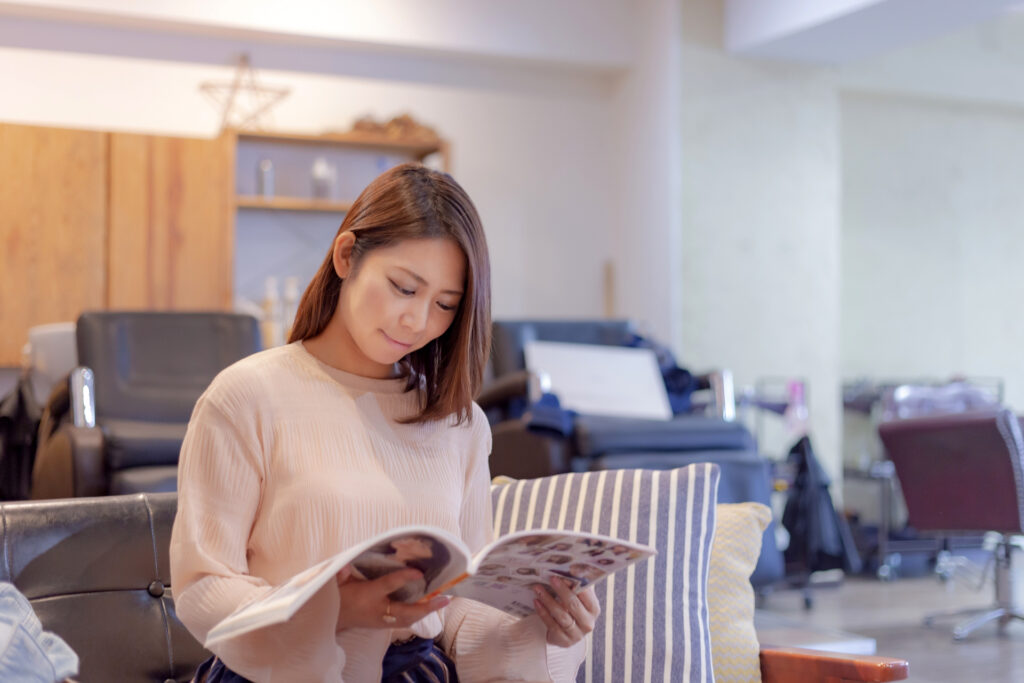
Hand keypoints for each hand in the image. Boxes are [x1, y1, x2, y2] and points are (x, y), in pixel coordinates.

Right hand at [335, 566, 449, 631]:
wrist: (334, 620)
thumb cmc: (339, 597)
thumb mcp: (339, 582)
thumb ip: (341, 572)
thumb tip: (342, 565)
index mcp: (368, 595)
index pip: (389, 585)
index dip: (404, 578)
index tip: (419, 572)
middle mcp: (378, 611)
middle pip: (406, 611)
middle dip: (426, 606)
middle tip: (445, 598)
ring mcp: (383, 621)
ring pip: (408, 619)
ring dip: (426, 612)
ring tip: (443, 602)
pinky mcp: (385, 626)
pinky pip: (405, 622)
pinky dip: (419, 615)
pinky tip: (431, 608)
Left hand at [532, 577, 599, 646]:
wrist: (566, 632)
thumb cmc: (571, 608)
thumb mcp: (576, 597)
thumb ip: (576, 584)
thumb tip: (571, 567)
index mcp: (594, 609)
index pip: (586, 595)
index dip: (575, 583)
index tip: (563, 573)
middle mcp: (588, 623)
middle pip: (574, 605)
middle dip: (561, 590)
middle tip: (550, 578)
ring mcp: (577, 634)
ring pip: (561, 616)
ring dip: (548, 600)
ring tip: (538, 589)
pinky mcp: (564, 641)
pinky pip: (552, 625)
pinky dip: (543, 613)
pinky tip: (536, 602)